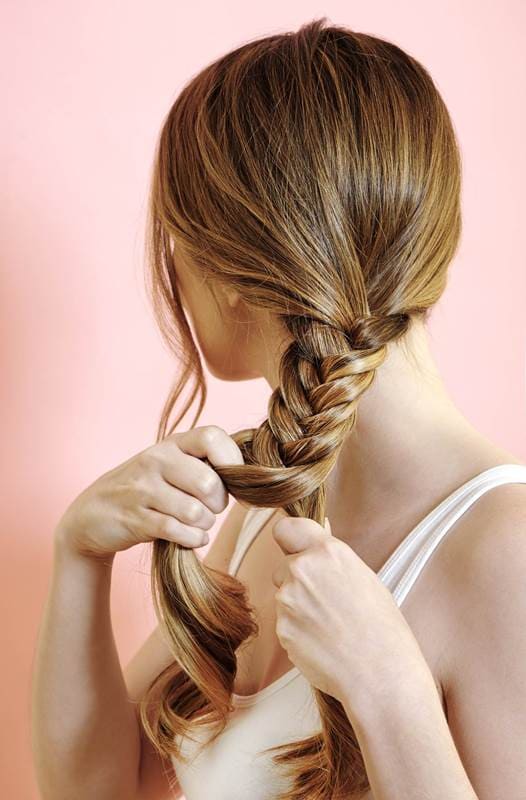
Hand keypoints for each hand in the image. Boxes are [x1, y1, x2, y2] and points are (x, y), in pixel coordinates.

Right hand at [54, 425, 242, 558]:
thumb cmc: (146, 490)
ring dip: (204, 525)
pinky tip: (189, 537)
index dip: (231, 459)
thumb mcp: (170, 466)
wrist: (93, 514)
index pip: (212, 436)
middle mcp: (156, 460)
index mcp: (171, 444)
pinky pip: (178, 531)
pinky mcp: (135, 518)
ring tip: (196, 524)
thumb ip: (203, 464)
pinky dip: (192, 539)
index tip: (231, 479)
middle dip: (218, 503)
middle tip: (209, 509)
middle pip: (209, 482)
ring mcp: (143, 489)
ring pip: (196, 512)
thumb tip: (247, 475)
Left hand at [271, 515, 431, 707]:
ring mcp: (288, 600)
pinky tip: (323, 643)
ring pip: (283, 596)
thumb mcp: (364, 578)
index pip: (286, 528)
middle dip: (296, 581)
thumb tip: (314, 546)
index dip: (290, 541)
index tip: (296, 550)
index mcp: (328, 551)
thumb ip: (332, 561)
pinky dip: (298, 631)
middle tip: (325, 602)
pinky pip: (284, 623)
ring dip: (297, 607)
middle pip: (283, 567)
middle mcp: (302, 569)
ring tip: (330, 627)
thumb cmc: (382, 628)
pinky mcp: (281, 629)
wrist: (380, 675)